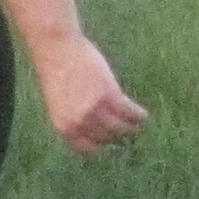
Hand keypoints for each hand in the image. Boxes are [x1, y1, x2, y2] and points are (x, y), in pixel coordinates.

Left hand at [31, 31, 148, 154]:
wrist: (56, 49)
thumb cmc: (56, 71)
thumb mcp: (59, 102)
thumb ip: (74, 117)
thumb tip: (96, 126)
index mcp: (64, 127)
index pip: (87, 149)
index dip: (100, 147)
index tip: (109, 143)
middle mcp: (80, 122)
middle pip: (107, 138)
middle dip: (118, 136)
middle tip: (128, 131)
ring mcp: (95, 109)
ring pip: (121, 127)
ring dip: (131, 128)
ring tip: (137, 124)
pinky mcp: (110, 95)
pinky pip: (130, 112)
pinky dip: (139, 115)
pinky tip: (143, 115)